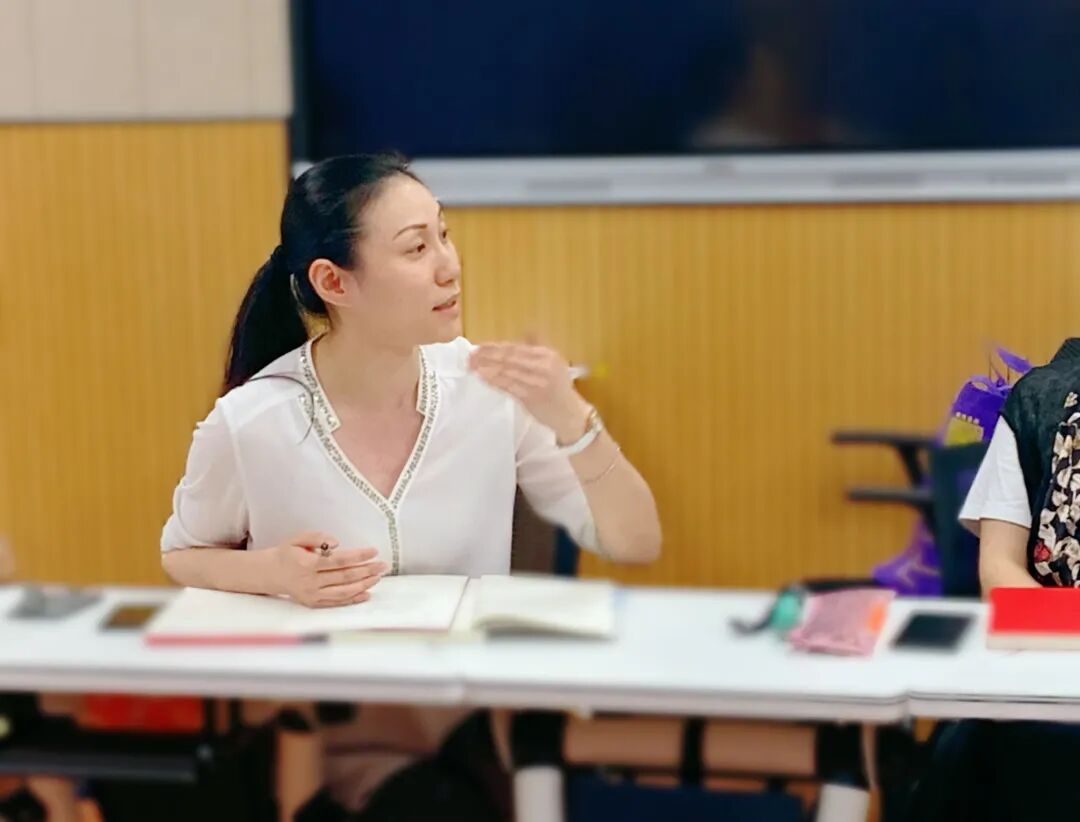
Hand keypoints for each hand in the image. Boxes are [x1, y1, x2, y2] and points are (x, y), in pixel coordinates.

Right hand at [264, 531, 385, 607]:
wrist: (271, 573)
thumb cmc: (288, 553)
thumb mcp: (298, 538)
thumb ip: (317, 537)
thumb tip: (336, 543)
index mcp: (307, 564)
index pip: (339, 560)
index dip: (358, 556)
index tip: (373, 551)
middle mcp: (311, 581)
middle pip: (344, 577)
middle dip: (367, 570)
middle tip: (383, 565)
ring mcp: (312, 594)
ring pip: (343, 592)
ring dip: (363, 585)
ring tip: (378, 577)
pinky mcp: (314, 603)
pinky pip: (337, 603)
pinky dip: (353, 599)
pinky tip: (366, 593)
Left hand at [468, 341, 589, 442]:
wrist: (570, 415)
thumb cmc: (559, 390)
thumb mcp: (554, 363)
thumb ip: (539, 347)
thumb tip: (528, 329)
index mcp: (547, 355)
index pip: (516, 347)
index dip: (495, 346)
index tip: (479, 346)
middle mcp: (543, 365)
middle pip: (509, 357)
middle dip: (487, 355)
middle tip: (470, 355)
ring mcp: (537, 381)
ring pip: (507, 371)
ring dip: (487, 367)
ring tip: (472, 365)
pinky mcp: (531, 397)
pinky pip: (508, 386)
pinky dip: (494, 380)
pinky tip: (483, 377)